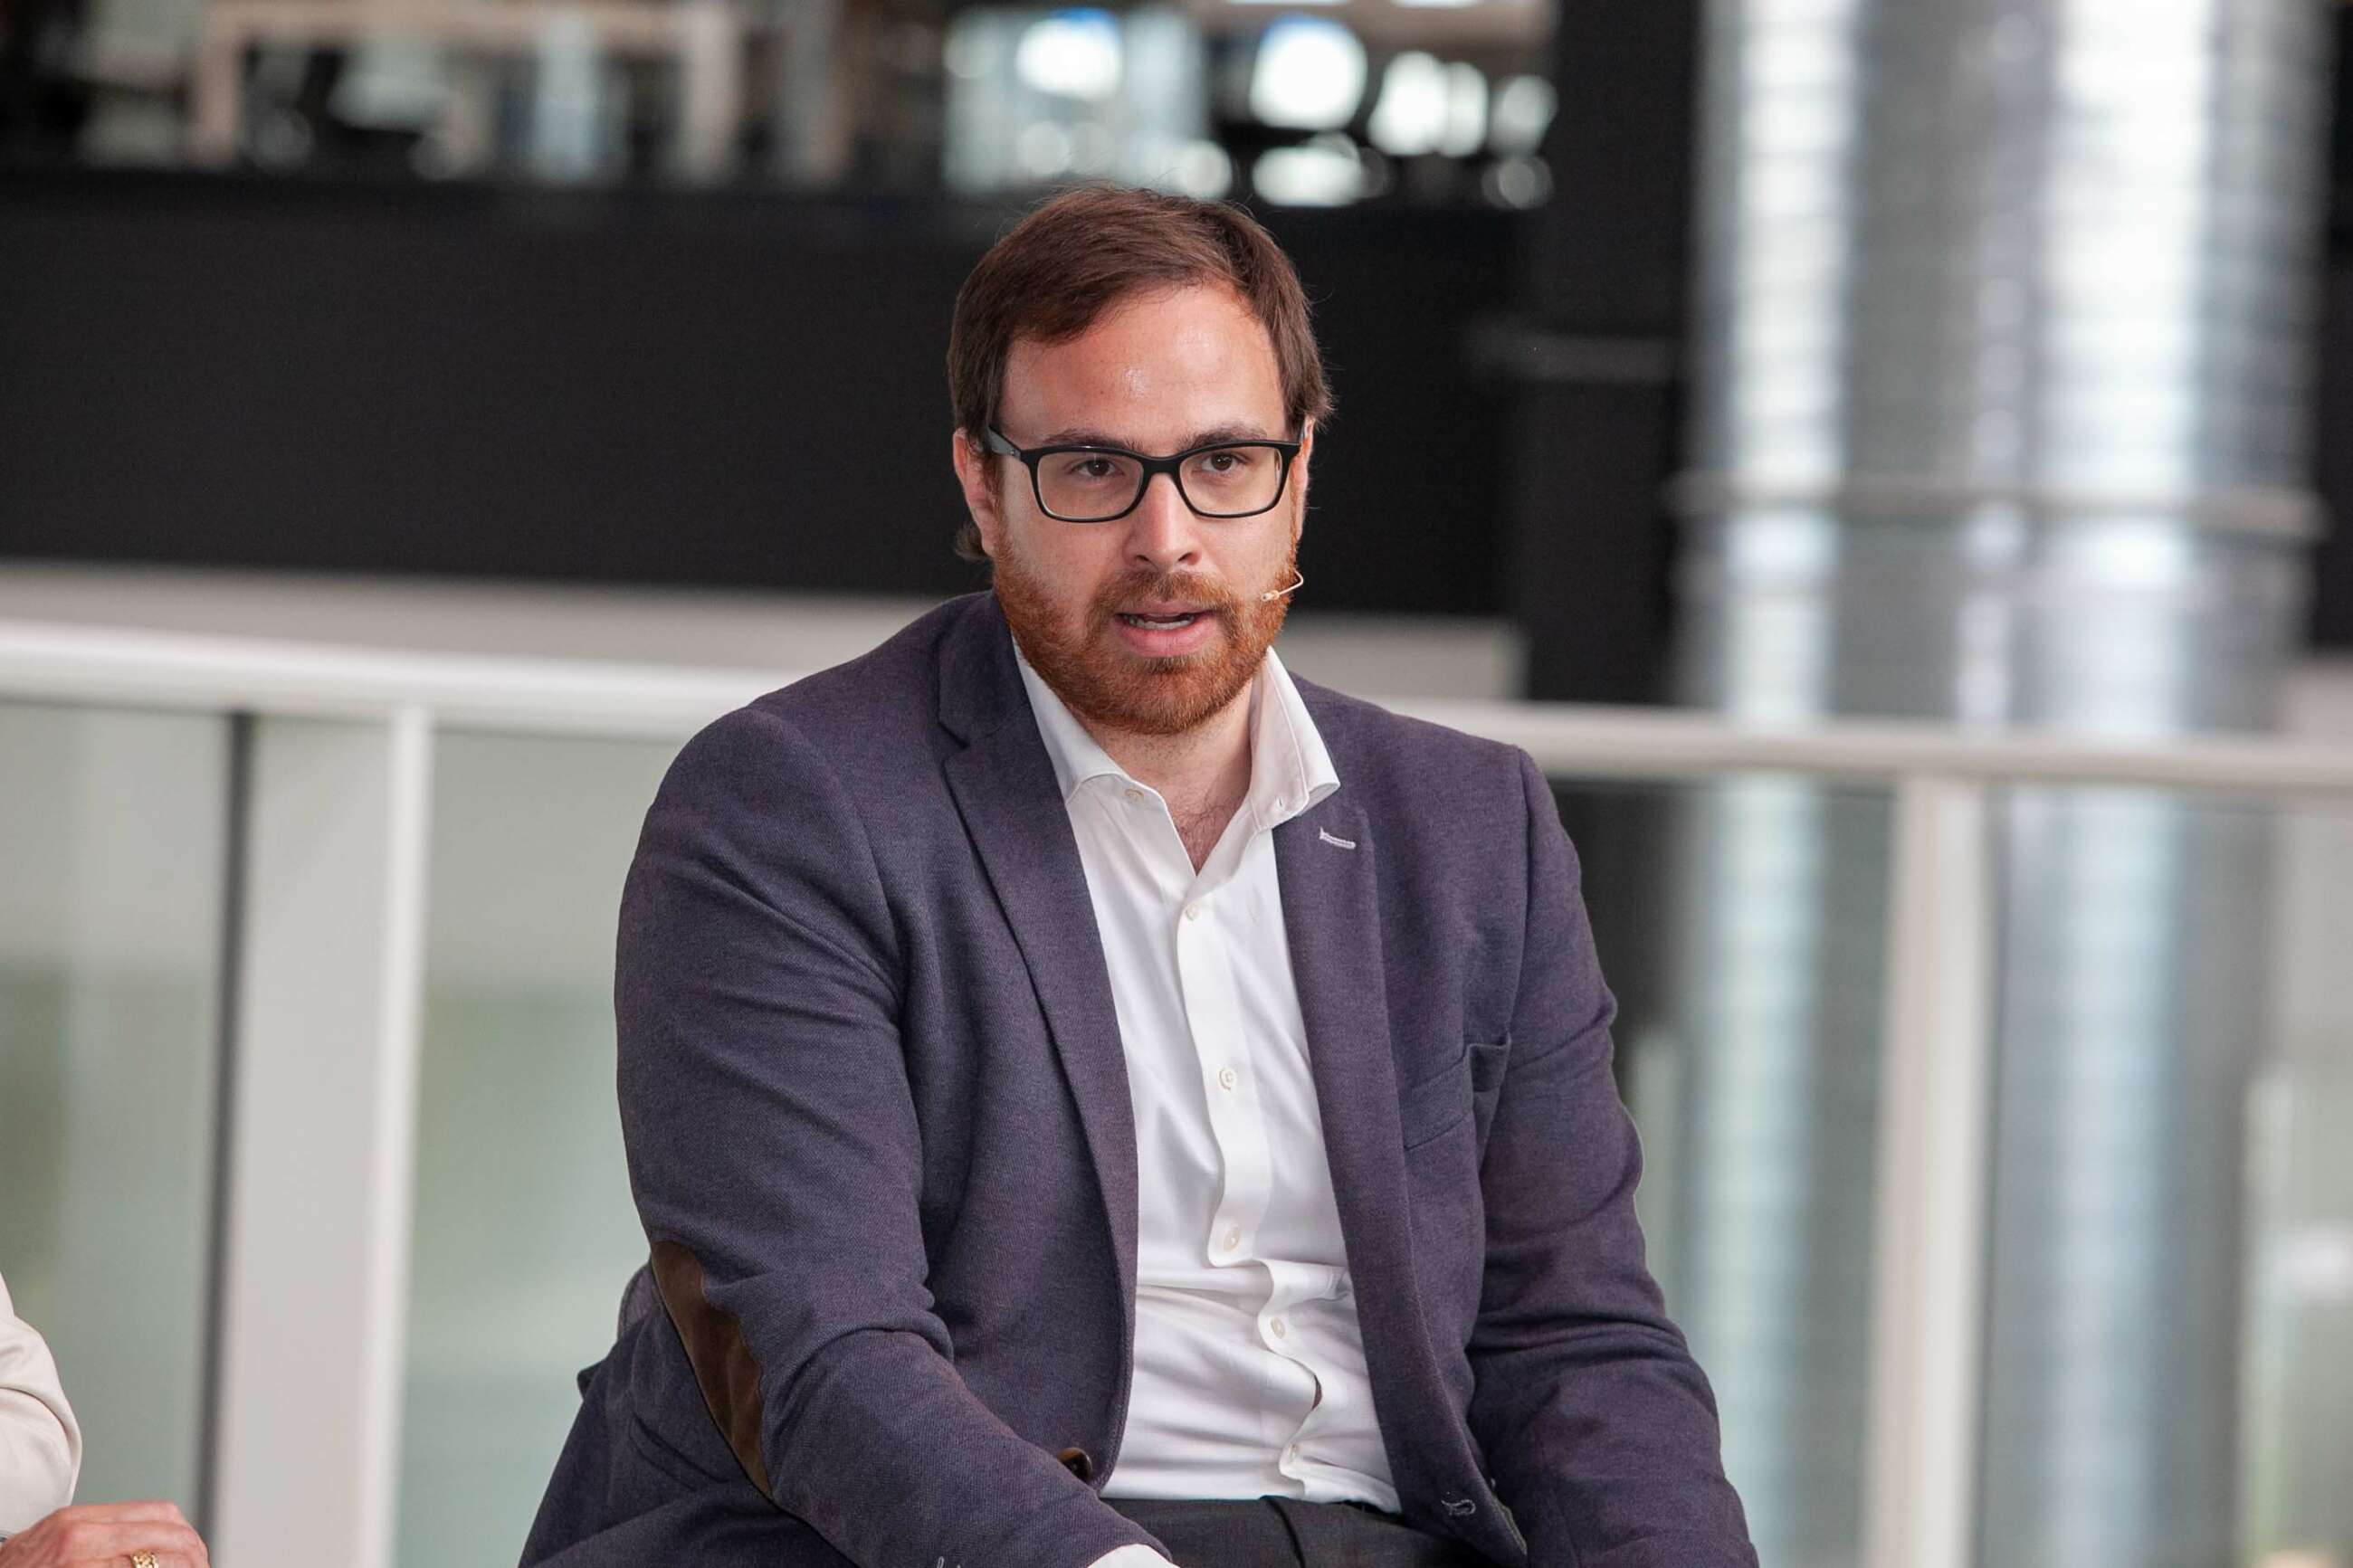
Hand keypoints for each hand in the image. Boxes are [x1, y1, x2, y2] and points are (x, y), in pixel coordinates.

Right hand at [0, 1501, 210, 1566]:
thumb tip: (151, 1545)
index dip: (186, 1534)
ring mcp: (80, 1564)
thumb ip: (99, 1537)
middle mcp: (81, 1538)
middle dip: (193, 1556)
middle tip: (203, 1567)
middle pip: (168, 1538)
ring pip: (157, 1563)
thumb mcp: (54, 1543)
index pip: (160, 1514)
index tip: (196, 1552)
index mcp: (78, 1521)